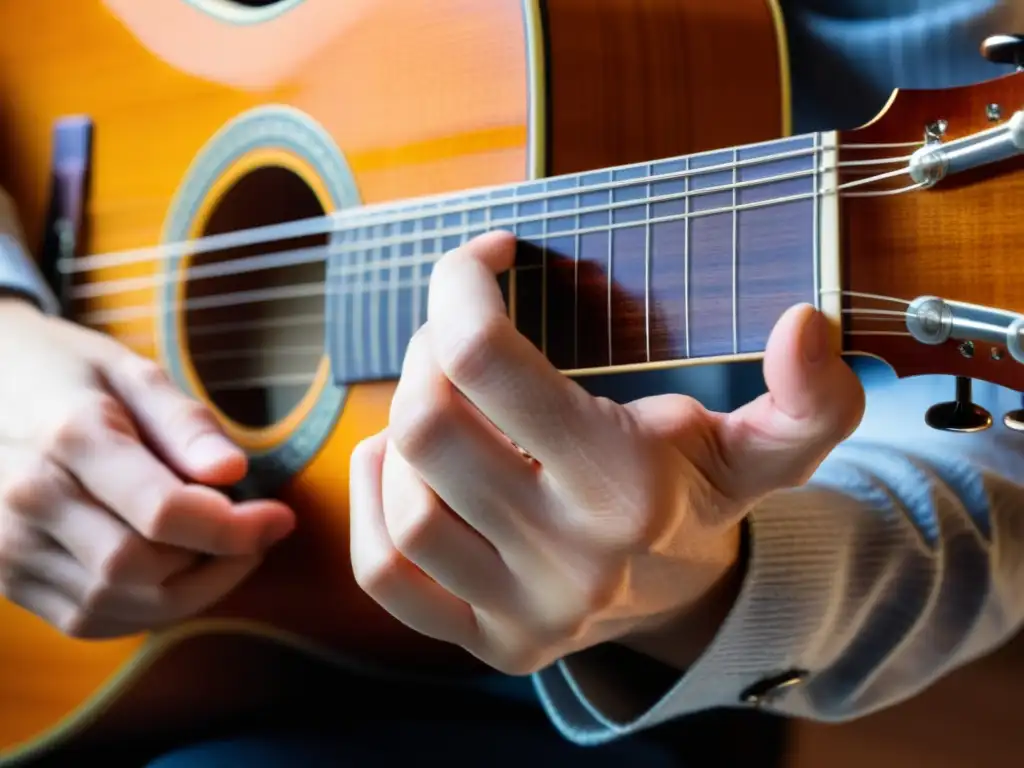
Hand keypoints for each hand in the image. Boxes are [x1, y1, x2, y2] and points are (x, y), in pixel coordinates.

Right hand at [0, 299, 294, 638]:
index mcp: (69, 437)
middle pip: (141, 569)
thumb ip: (184, 423)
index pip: (163, 512)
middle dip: (215, 563)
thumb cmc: (63, 373)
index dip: (233, 528)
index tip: (279, 519)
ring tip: (216, 550)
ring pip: (115, 605)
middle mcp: (28, 500)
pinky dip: (143, 606)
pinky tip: (172, 570)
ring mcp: (7, 545)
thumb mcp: (130, 371)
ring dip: (185, 591)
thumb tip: (232, 472)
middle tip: (251, 534)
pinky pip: (87, 618)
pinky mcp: (2, 576)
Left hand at [350, 231, 864, 674]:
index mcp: (625, 486)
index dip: (459, 287)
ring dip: (397, 434)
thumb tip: (804, 323)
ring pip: (405, 505)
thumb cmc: (698, 498)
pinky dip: (370, 506)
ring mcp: (523, 609)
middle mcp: (568, 557)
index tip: (481, 259)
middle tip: (454, 337)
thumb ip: (809, 397)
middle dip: (425, 355)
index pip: (487, 363)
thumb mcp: (768, 449)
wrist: (681, 605)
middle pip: (427, 429)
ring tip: (437, 401)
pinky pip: (387, 576)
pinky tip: (393, 465)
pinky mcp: (486, 640)